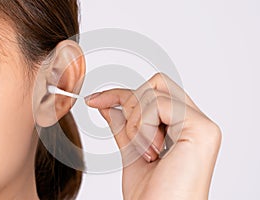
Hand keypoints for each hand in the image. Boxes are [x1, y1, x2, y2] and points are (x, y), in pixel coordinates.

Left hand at [85, 73, 221, 199]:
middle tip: (129, 134)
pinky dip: (142, 124)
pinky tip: (150, 150)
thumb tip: (109, 105)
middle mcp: (197, 124)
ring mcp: (202, 126)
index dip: (122, 94)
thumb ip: (124, 127)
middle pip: (157, 84)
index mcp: (185, 129)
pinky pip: (158, 104)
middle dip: (130, 103)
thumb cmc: (151, 195)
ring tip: (144, 151)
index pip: (154, 94)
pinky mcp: (201, 130)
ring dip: (135, 121)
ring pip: (154, 92)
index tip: (95, 101)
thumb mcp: (132, 152)